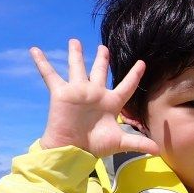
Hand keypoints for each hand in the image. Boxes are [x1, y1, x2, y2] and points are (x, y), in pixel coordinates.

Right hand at [32, 39, 158, 157]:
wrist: (73, 150)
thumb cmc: (95, 146)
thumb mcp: (120, 143)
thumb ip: (138, 143)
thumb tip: (158, 151)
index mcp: (111, 103)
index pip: (126, 85)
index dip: (134, 75)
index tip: (142, 63)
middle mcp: (95, 94)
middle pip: (99, 72)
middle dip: (101, 59)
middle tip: (103, 47)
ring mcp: (78, 92)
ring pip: (77, 68)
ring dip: (76, 55)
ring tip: (74, 41)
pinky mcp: (62, 93)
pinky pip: (50, 75)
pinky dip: (42, 63)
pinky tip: (35, 50)